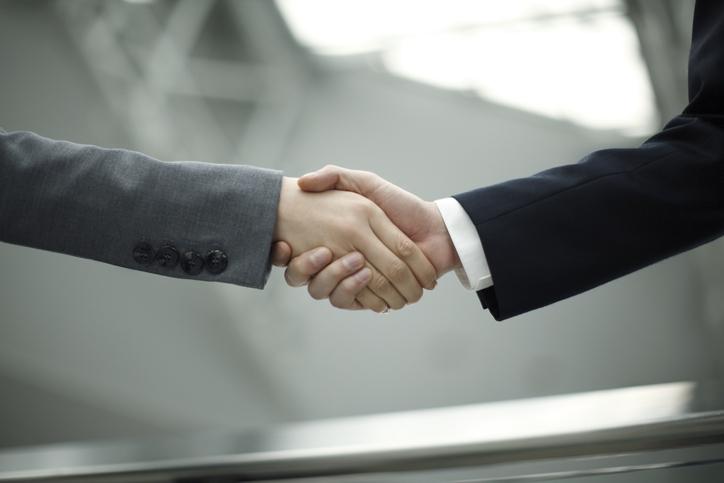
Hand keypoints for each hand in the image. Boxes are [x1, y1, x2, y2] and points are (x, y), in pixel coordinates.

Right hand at [273, 177, 436, 311]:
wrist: (436, 230)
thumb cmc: (401, 205)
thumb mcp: (365, 184)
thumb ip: (335, 176)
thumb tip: (302, 182)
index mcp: (333, 238)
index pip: (297, 251)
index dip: (283, 253)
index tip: (282, 245)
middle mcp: (338, 262)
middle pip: (306, 275)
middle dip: (308, 267)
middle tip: (323, 252)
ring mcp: (352, 281)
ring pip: (325, 291)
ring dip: (336, 278)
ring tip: (354, 261)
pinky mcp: (368, 297)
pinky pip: (349, 302)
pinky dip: (356, 292)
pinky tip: (367, 275)